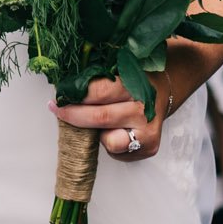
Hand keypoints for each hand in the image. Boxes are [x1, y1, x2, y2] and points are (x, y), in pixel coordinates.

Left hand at [55, 76, 169, 159]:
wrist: (162, 93)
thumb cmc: (135, 81)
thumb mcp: (120, 71)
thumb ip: (97, 79)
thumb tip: (66, 87)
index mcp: (135, 86)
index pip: (100, 92)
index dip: (76, 95)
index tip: (61, 95)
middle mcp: (143, 111)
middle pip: (101, 118)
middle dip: (75, 115)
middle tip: (60, 110)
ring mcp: (148, 132)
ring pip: (109, 142)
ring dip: (97, 134)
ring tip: (101, 122)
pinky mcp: (149, 148)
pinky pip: (117, 152)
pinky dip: (109, 142)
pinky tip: (115, 130)